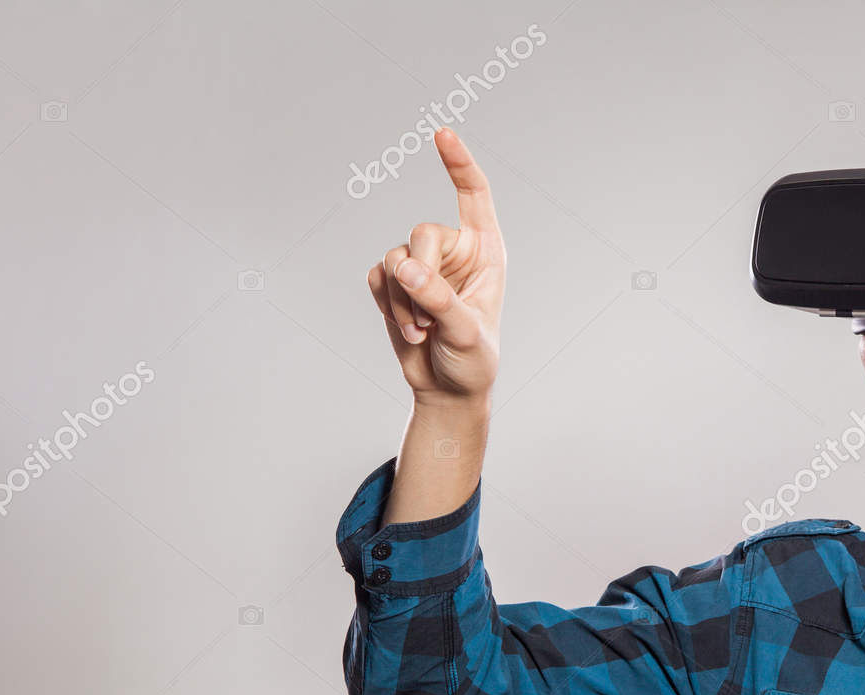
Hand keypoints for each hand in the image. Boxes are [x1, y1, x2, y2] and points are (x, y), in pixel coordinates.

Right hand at [366, 129, 504, 403]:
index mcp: (486, 251)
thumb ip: (438, 297)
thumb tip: (404, 266)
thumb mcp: (465, 332)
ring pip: (395, 257)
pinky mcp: (396, 282)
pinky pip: (378, 276)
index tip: (442, 133)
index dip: (458, 164)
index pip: (473, 195)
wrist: (448, 390)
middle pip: (421, 233)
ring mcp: (423, 265)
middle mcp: (455, 251)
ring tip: (424, 331)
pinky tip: (409, 329)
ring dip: (405, 301)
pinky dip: (388, 305)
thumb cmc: (473, 361)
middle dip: (420, 276)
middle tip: (430, 317)